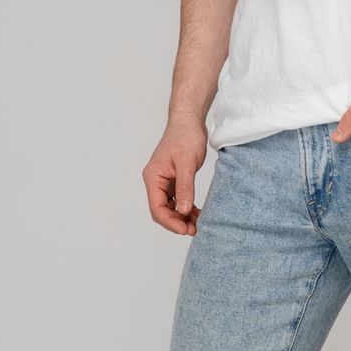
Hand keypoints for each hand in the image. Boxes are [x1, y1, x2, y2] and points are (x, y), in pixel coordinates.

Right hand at [142, 115, 208, 234]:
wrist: (189, 120)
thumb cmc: (185, 136)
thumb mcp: (187, 163)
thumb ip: (184, 187)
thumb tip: (182, 211)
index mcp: (153, 178)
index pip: (157, 208)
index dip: (170, 221)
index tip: (184, 230)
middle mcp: (156, 181)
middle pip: (162, 210)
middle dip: (177, 222)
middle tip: (194, 230)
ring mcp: (165, 181)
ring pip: (171, 206)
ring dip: (182, 216)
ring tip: (197, 224)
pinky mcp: (174, 179)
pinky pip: (178, 199)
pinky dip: (186, 207)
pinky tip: (197, 213)